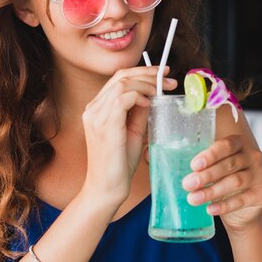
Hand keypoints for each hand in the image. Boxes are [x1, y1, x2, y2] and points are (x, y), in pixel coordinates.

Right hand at [82, 66, 176, 208]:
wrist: (106, 189)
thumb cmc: (118, 164)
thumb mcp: (132, 132)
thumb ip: (138, 113)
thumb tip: (152, 96)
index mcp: (96, 109)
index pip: (118, 79)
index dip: (141, 72)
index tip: (162, 75)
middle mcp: (92, 109)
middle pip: (120, 76)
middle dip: (148, 73)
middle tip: (169, 79)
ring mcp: (95, 116)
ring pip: (122, 83)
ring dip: (146, 84)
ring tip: (162, 91)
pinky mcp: (104, 126)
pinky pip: (122, 99)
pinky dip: (138, 97)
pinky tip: (149, 104)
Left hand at [182, 133, 261, 232]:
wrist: (242, 207)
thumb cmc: (223, 179)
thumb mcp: (214, 168)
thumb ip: (200, 164)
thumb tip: (166, 164)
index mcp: (240, 143)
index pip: (225, 145)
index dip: (210, 155)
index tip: (194, 165)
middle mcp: (253, 156)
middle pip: (228, 164)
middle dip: (206, 175)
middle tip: (187, 184)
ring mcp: (260, 175)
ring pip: (234, 182)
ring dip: (211, 191)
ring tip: (193, 199)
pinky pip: (242, 200)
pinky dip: (224, 206)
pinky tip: (210, 209)